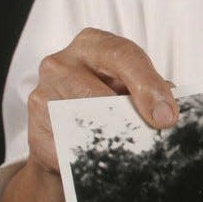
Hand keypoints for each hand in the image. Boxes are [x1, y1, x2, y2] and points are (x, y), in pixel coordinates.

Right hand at [28, 26, 177, 175]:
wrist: (64, 135)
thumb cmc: (104, 99)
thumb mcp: (129, 84)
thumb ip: (149, 89)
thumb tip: (166, 108)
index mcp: (91, 44)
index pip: (124, 55)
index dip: (149, 86)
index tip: (167, 115)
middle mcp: (62, 63)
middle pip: (103, 93)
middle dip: (134, 118)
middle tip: (154, 135)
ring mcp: (43, 95)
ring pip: (87, 122)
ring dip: (115, 139)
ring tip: (130, 146)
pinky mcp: (36, 130)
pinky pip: (72, 148)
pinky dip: (95, 156)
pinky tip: (106, 157)